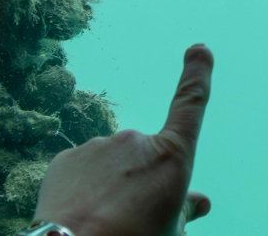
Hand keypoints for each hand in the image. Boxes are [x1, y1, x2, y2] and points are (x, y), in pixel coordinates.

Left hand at [33, 44, 214, 235]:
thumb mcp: (170, 232)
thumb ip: (184, 211)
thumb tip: (200, 202)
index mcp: (170, 158)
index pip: (190, 106)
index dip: (197, 76)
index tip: (198, 49)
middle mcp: (135, 141)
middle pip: (144, 159)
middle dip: (140, 183)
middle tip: (132, 219)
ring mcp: (98, 146)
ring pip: (110, 166)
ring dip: (110, 187)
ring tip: (104, 221)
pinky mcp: (66, 157)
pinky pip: (83, 172)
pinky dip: (84, 190)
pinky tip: (81, 215)